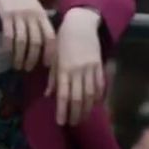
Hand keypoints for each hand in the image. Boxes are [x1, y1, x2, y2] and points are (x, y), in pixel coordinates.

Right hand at [0, 0, 54, 71]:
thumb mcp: (34, 6)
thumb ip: (39, 22)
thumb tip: (43, 42)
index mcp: (42, 15)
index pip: (50, 37)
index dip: (50, 52)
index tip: (47, 65)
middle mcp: (32, 16)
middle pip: (36, 42)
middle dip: (33, 58)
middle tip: (28, 69)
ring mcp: (19, 15)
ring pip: (22, 41)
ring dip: (20, 56)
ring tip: (17, 65)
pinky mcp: (6, 15)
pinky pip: (8, 34)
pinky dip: (8, 46)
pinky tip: (6, 52)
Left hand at [49, 7, 105, 125]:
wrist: (81, 25)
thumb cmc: (62, 40)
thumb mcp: (53, 57)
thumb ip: (52, 76)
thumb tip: (49, 94)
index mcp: (64, 68)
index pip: (63, 94)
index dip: (62, 110)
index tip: (61, 122)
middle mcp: (78, 71)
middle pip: (78, 98)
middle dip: (75, 113)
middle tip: (73, 124)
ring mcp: (91, 69)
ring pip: (90, 94)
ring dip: (87, 109)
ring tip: (83, 118)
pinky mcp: (100, 66)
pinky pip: (100, 85)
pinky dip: (98, 97)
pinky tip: (95, 105)